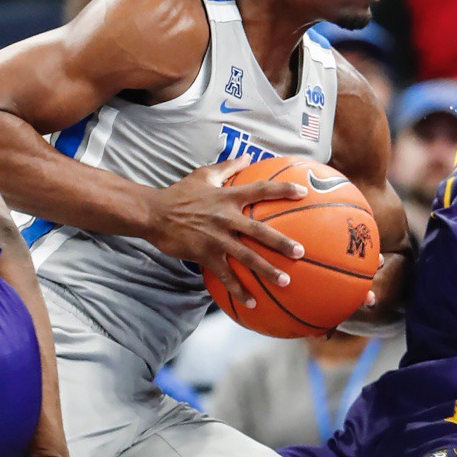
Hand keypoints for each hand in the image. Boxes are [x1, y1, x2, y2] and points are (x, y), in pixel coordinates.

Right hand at [146, 156, 307, 306]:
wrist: (154, 214)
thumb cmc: (180, 194)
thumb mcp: (204, 175)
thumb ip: (228, 167)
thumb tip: (247, 155)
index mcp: (228, 197)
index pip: (260, 190)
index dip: (282, 190)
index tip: (303, 193)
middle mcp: (226, 218)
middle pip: (259, 231)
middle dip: (281, 242)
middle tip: (300, 252)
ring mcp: (216, 238)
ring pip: (247, 257)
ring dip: (267, 270)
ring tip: (285, 281)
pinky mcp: (205, 255)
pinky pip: (225, 275)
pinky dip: (238, 289)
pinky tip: (251, 302)